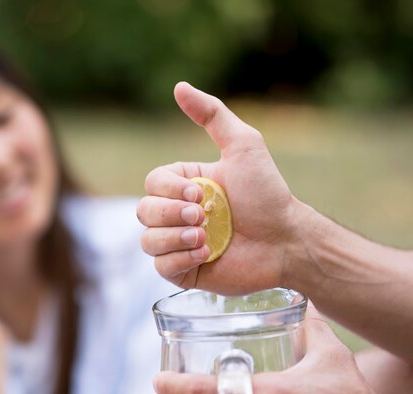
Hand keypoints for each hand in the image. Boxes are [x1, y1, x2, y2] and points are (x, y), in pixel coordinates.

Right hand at [138, 82, 304, 293]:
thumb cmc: (267, 194)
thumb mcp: (243, 146)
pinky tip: (206, 254)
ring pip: (147, 241)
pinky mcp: (186, 270)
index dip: (169, 190)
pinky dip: (179, 258)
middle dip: (171, 214)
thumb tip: (179, 86)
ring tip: (205, 238)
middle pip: (143, 211)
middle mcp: (178, 214)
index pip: (152, 183)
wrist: (286, 241)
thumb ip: (212, 115)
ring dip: (173, 237)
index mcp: (184, 186)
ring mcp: (179, 243)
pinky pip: (161, 266)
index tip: (200, 193)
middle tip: (204, 216)